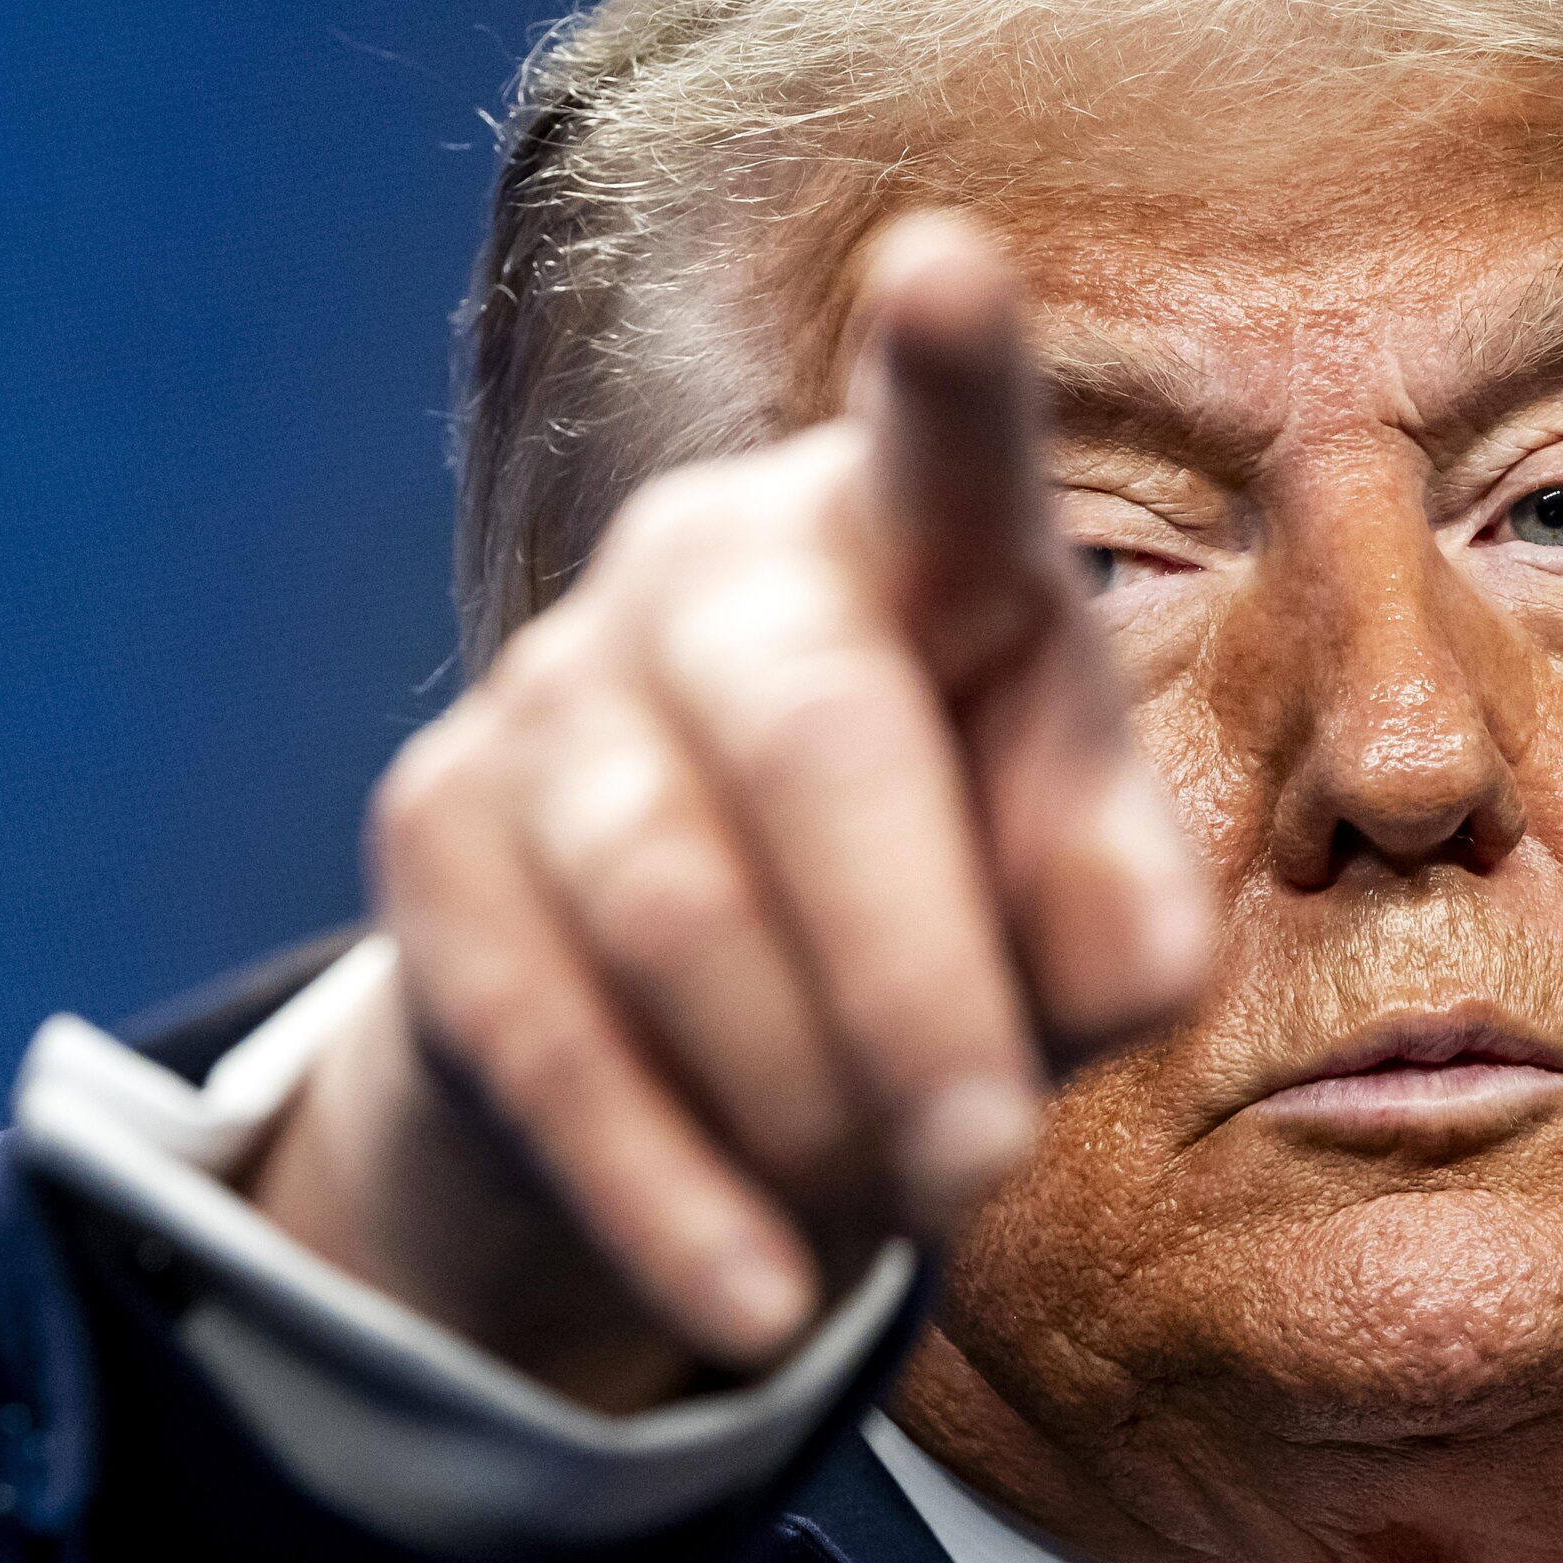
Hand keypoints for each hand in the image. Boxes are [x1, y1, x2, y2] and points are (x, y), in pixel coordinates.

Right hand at [248, 215, 1210, 1406]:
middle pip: (811, 744)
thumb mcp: (1068, 901)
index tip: (949, 262)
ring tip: (907, 1211)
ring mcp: (556, 685)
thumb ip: (1121, 902)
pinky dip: (664, 1187)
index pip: (946, 450)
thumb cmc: (950, 905)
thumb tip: (1127, 965)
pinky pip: (540, 1030)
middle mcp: (716, 568)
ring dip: (804, 1093)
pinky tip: (753, 1300)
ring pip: (670, 902)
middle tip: (991, 1165)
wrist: (709, 1007)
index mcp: (915, 542)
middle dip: (912, 982)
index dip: (948, 368)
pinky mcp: (435, 833)